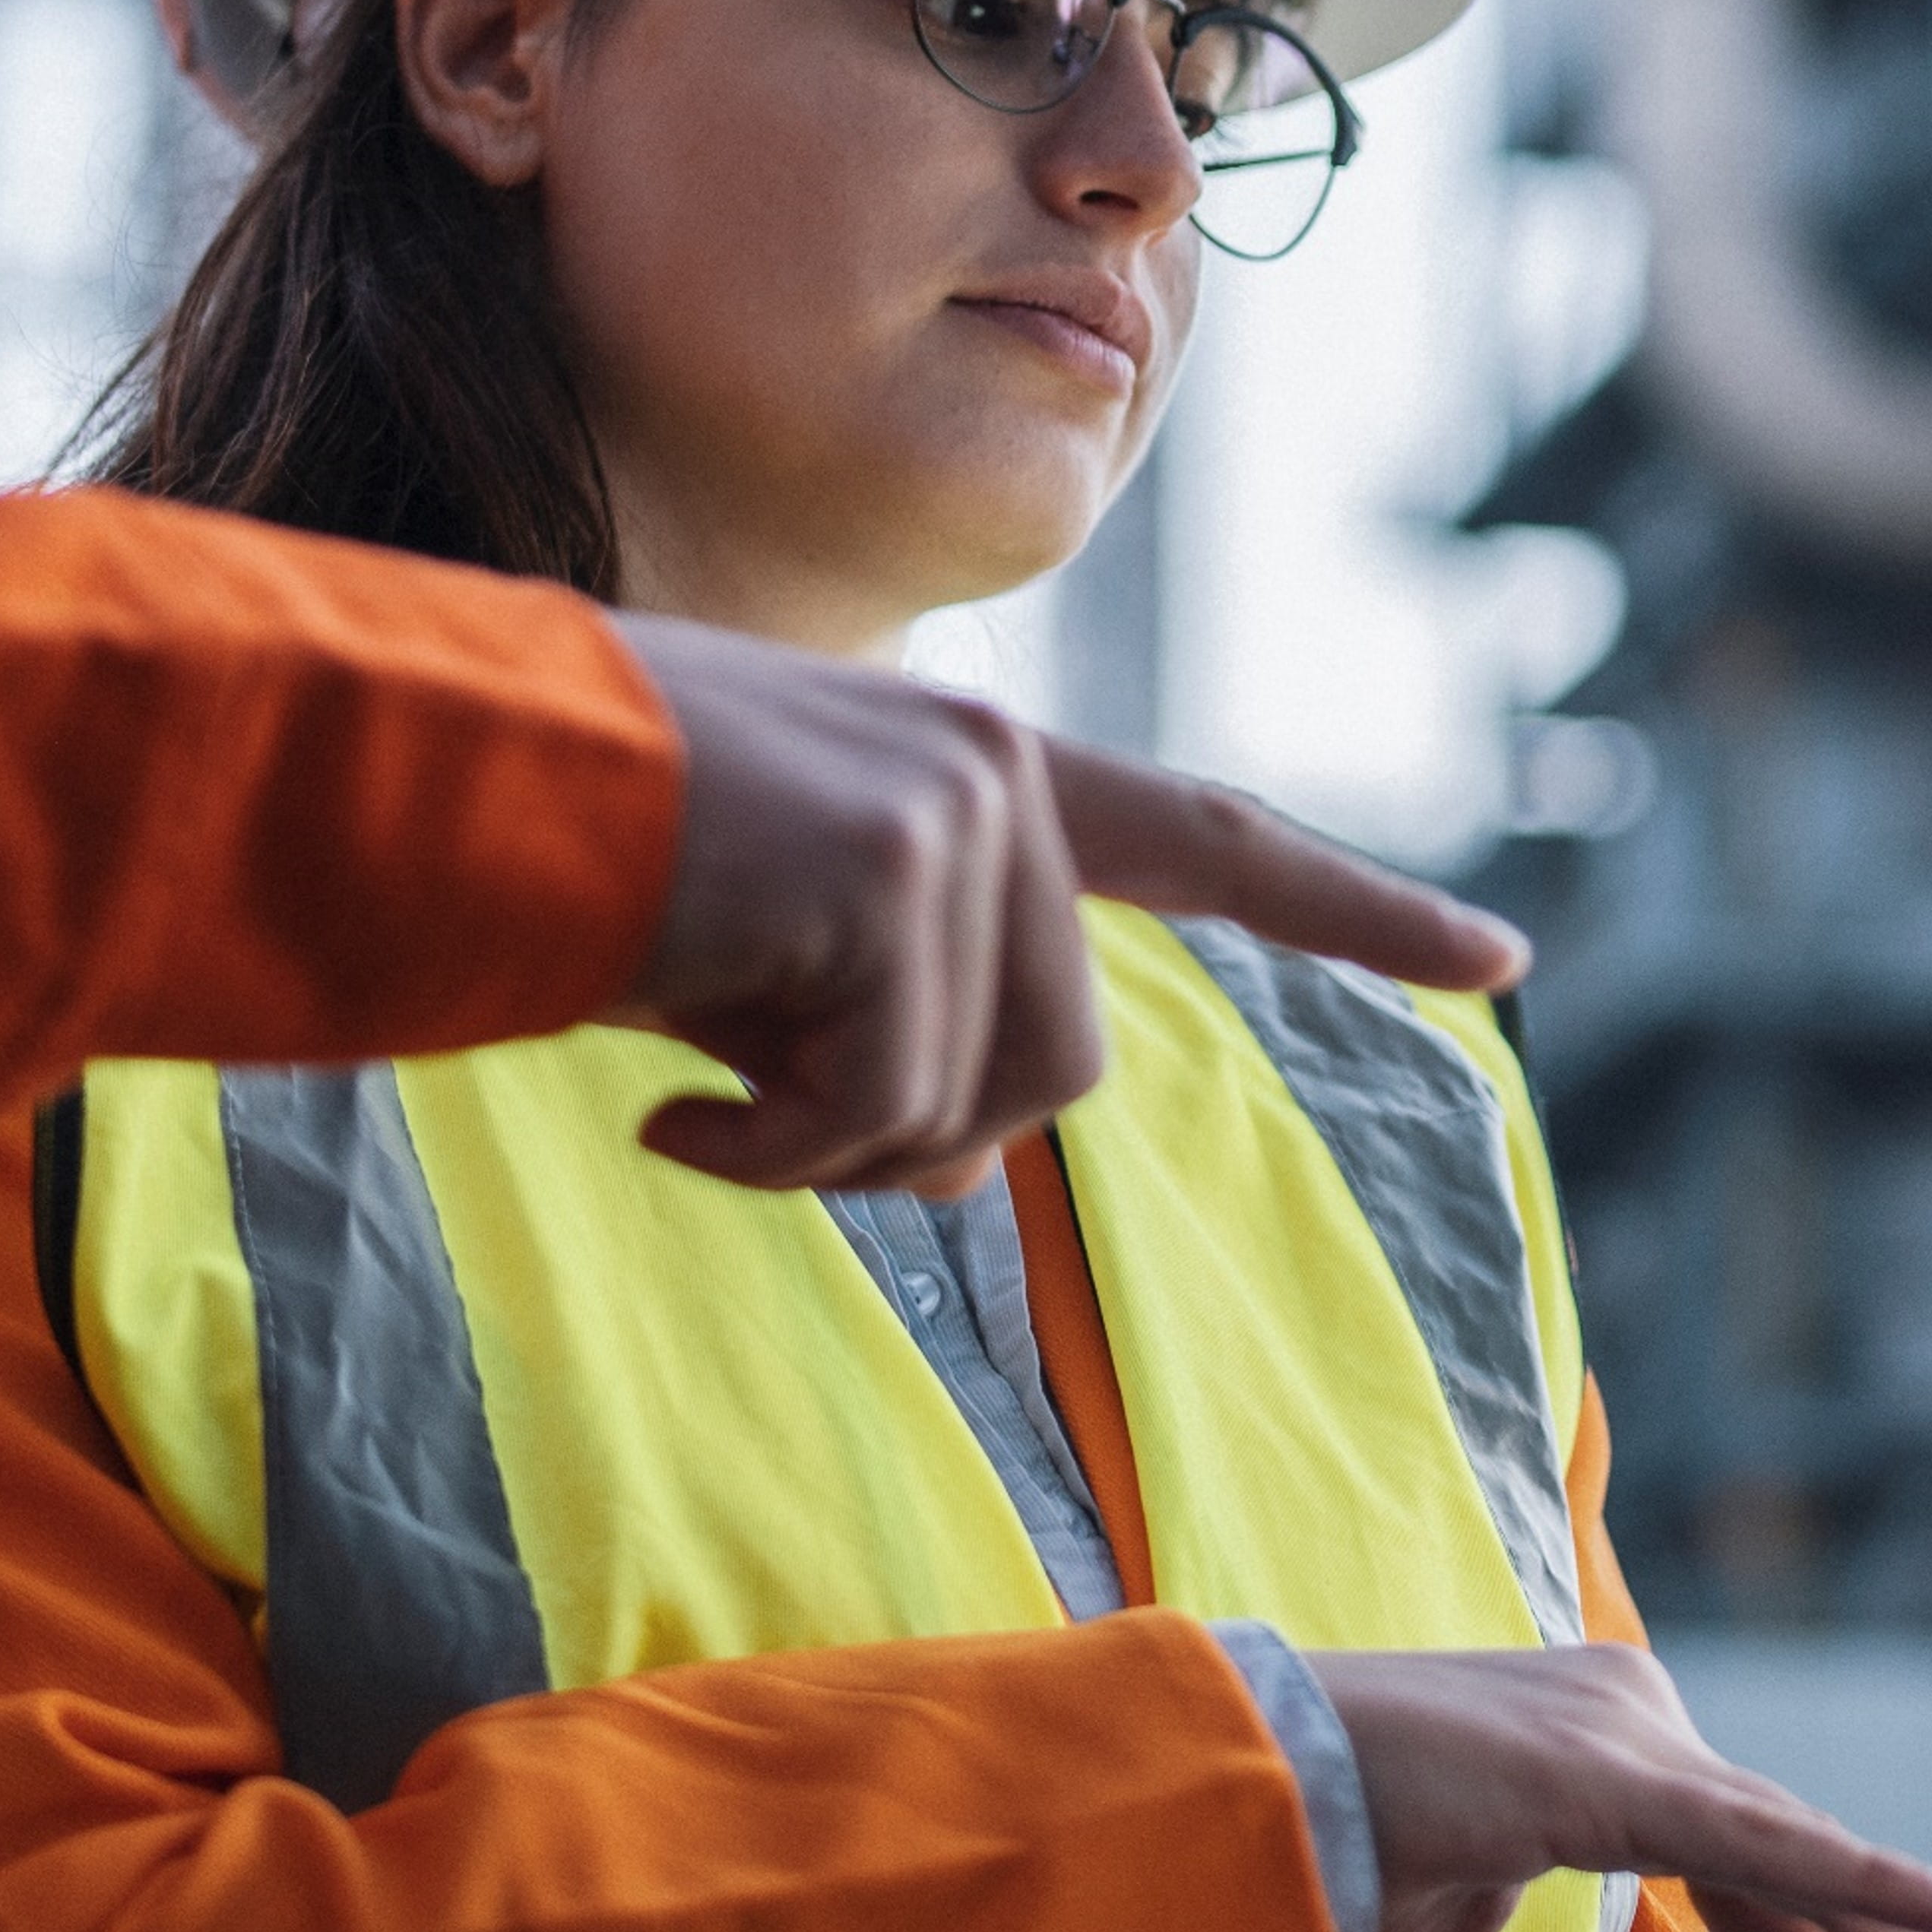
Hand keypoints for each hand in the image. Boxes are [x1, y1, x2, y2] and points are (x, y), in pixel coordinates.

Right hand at [613, 615, 1525, 1198]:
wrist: (432, 783)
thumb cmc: (566, 867)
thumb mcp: (761, 940)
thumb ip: (893, 1006)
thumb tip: (955, 1164)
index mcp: (972, 769)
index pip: (1205, 840)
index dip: (1356, 911)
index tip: (1499, 962)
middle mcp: (996, 768)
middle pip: (1059, 1075)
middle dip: (897, 1139)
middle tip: (734, 1108)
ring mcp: (960, 807)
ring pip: (980, 1110)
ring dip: (827, 1150)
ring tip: (692, 1082)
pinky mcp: (903, 864)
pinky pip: (886, 1111)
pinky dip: (769, 1150)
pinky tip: (666, 1095)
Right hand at [1303, 1642, 1931, 1931]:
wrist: (1233, 1787)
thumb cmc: (1326, 1855)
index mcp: (1616, 1773)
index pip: (1768, 1891)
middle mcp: (1645, 1734)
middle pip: (1809, 1886)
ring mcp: (1634, 1740)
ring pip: (1808, 1872)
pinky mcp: (1612, 1774)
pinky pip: (1767, 1842)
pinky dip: (1872, 1881)